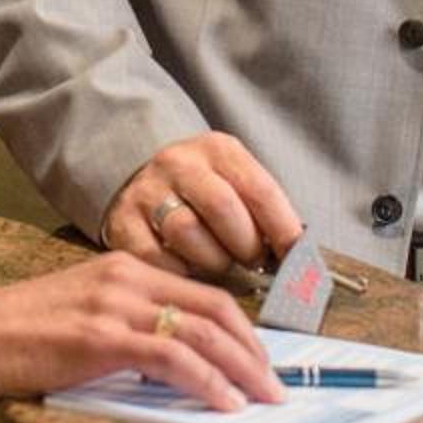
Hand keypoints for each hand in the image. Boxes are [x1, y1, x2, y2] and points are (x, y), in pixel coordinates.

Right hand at [0, 253, 280, 409]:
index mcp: (126, 267)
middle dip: (254, 351)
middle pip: (215, 310)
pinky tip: (224, 403)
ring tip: (263, 398)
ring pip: (201, 332)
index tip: (261, 362)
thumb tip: (177, 360)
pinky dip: (206, 381)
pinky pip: (171, 357)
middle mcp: (127, 278)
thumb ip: (129, 321)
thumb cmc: (22, 332)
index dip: (242, 330)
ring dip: (241, 370)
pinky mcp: (101, 338)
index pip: (204, 295)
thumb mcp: (85, 311)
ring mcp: (115, 305)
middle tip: (275, 385)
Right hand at [101, 132, 304, 278]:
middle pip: (223, 208)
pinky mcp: (124, 223)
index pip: (259, 188)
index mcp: (218, 150)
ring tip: (220, 264)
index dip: (282, 228)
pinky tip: (189, 269)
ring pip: (188, 232)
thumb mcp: (234, 183)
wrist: (139, 181)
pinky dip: (181, 272)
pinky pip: (157, 257)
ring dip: (214, 261)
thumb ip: (262, 212)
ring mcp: (148, 191)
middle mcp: (179, 163)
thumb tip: (298, 257)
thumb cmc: (201, 193)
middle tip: (252, 262)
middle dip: (246, 245)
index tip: (296, 258)